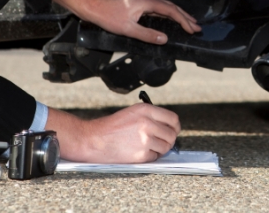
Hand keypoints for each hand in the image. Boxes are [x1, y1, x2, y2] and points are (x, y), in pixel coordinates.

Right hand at [47, 105, 180, 162]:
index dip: (175, 126)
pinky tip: (139, 152)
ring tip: (147, 147)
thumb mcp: (132, 112)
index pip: (173, 118)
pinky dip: (150, 157)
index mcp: (145, 110)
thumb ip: (151, 116)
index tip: (173, 130)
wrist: (93, 139)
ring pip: (166, 147)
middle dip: (169, 139)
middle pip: (172, 134)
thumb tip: (169, 127)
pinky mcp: (141, 154)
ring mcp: (145, 139)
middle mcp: (147, 123)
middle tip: (162, 142)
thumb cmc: (110, 127)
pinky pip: (155, 157)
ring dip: (160, 149)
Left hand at [53, 0, 200, 43]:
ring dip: (179, 15)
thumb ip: (147, 35)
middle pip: (172, 7)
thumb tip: (165, 39)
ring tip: (189, 23)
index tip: (192, 29)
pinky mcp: (140, 3)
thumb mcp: (128, 30)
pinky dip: (169, 14)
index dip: (183, 20)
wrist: (94, 8)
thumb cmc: (109, 18)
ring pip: (166, 7)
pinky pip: (159, 8)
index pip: (171, 11)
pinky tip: (172, 19)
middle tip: (197, 27)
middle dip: (185, 17)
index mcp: (147, 2)